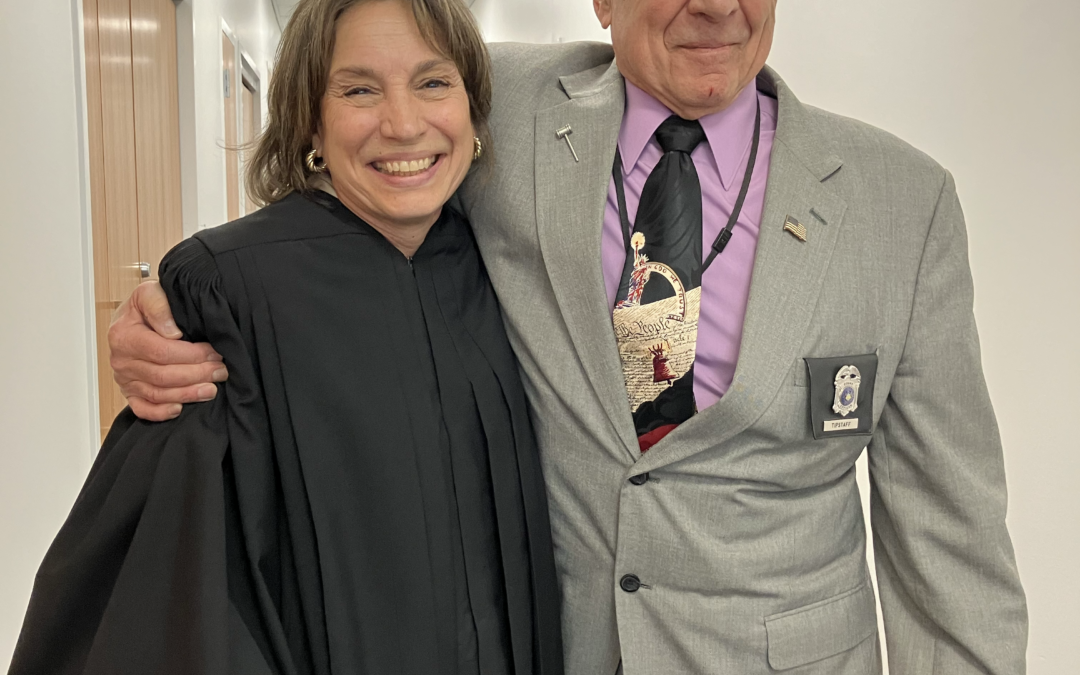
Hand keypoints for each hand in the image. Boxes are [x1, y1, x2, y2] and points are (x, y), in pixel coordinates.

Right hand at [108, 281, 228, 420]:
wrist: (135, 318)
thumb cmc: (147, 306)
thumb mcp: (150, 292)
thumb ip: (159, 306)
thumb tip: (172, 332)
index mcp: (123, 336)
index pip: (161, 352)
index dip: (191, 355)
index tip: (214, 353)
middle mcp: (121, 360)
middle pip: (162, 375)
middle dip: (196, 375)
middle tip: (220, 371)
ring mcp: (124, 379)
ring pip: (157, 393)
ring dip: (187, 394)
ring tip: (212, 389)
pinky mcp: (130, 392)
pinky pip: (142, 409)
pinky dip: (160, 412)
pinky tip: (180, 408)